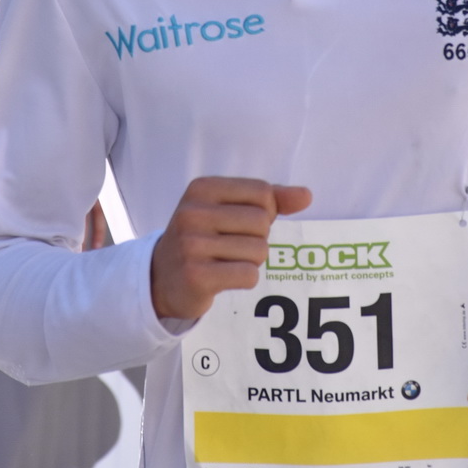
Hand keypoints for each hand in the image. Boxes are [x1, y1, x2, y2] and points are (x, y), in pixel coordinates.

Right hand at [150, 177, 311, 320]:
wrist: (160, 277)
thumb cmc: (202, 237)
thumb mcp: (227, 209)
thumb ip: (269, 199)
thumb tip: (307, 195)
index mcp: (202, 188)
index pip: (262, 192)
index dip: (265, 211)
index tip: (242, 222)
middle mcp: (193, 213)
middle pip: (262, 222)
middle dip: (258, 238)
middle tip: (232, 246)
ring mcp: (192, 245)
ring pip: (258, 251)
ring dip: (251, 261)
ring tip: (225, 261)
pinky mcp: (196, 276)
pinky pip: (248, 275)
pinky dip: (244, 279)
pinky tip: (223, 277)